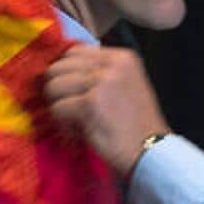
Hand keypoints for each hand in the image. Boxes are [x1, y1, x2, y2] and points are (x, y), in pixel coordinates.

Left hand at [43, 45, 170, 175]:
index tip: (72, 92)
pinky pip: (57, 108)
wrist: (150, 151)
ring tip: (74, 122)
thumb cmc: (137, 125)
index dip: (66, 72)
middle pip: (59, 67)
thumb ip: (100, 72)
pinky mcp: (89, 104)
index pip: (74, 51)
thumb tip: (61, 68)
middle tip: (69, 109)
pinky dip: (62, 124)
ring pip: (54, 86)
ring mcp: (101, 82)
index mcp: (123, 57)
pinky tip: (77, 133)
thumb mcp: (125, 85)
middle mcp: (113, 64)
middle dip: (58, 90)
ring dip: (58, 107)